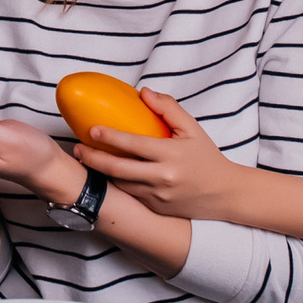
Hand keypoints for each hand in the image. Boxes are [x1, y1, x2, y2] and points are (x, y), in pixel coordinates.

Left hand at [74, 89, 236, 220]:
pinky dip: (116, 185)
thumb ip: (168, 108)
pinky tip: (106, 175)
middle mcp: (163, 178)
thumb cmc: (206, 158)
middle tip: (77, 149)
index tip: (92, 130)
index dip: (109, 138)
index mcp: (171, 155)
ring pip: (120, 185)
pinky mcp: (156, 209)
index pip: (133, 145)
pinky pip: (130, 196)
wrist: (224, 194)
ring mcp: (158, 197)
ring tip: (86, 160)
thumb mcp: (192, 129)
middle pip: (118, 170)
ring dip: (101, 173)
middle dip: (93, 159)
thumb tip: (143, 92)